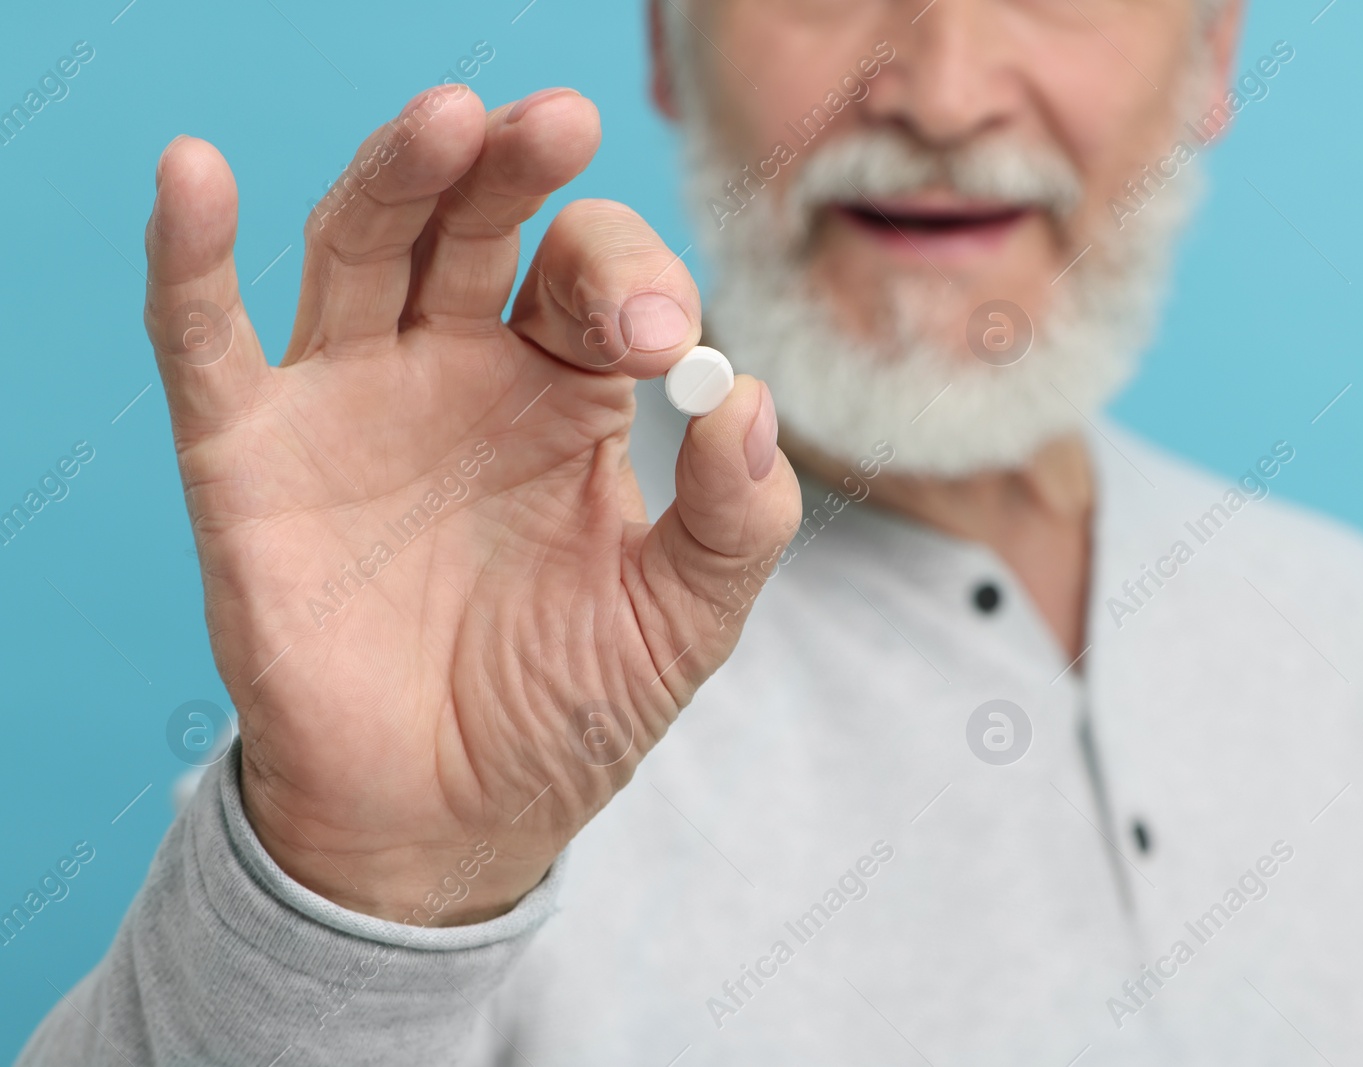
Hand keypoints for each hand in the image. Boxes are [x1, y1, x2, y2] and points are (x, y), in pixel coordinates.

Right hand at [143, 85, 798, 922]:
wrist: (449, 822)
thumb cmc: (564, 709)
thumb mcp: (682, 619)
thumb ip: (735, 516)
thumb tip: (751, 397)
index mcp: (561, 389)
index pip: (591, 278)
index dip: (629, 281)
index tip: (661, 342)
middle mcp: (453, 368)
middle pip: (474, 225)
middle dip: (514, 169)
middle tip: (560, 122)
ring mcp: (348, 401)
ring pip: (361, 249)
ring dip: (397, 177)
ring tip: (448, 117)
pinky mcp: (249, 459)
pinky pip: (204, 344)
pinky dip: (189, 262)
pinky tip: (195, 178)